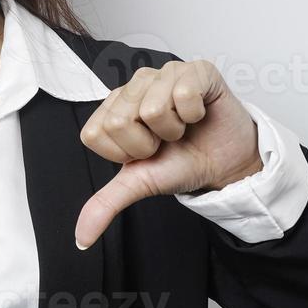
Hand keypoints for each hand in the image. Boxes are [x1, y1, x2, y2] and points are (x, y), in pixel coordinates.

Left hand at [75, 60, 260, 248]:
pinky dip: (195, 113)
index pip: (96, 133)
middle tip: (167, 141)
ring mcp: (164, 73)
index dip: (125, 153)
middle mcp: (135, 85)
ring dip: (174, 129)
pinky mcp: (195, 68)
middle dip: (149, 143)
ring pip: (152, 108)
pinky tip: (199, 113)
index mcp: (114, 107)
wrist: (226, 163)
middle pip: (120, 121)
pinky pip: (183, 93)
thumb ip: (104, 205)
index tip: (146, 152)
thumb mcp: (139, 184)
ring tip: (183, 127)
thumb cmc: (182, 163)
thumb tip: (81, 239)